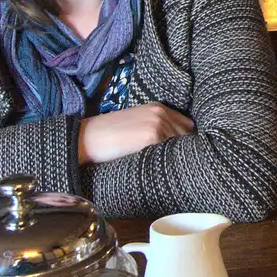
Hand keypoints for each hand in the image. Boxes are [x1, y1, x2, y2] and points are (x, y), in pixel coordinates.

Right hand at [78, 104, 194, 164]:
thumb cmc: (109, 134)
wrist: (88, 137)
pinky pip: (170, 151)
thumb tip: (175, 145)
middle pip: (187, 135)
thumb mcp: (137, 123)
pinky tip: (163, 168)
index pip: (187, 125)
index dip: (186, 140)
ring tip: (172, 168)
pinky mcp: (151, 137)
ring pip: (181, 144)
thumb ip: (156, 128)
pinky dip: (170, 160)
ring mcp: (158, 124)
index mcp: (158, 108)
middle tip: (178, 164)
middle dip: (184, 149)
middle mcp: (161, 113)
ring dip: (178, 156)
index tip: (182, 152)